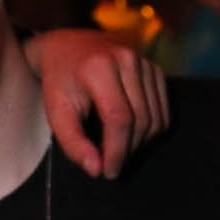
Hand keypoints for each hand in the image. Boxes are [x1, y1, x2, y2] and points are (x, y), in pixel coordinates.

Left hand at [25, 29, 168, 178]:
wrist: (67, 47)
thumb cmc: (59, 83)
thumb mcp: (56, 113)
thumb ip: (73, 143)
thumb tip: (96, 169)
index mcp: (99, 68)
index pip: (119, 118)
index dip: (117, 151)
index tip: (108, 172)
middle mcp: (127, 60)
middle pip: (141, 120)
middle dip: (128, 150)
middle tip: (112, 166)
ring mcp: (145, 61)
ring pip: (156, 117)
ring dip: (141, 143)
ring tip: (120, 151)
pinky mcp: (155, 68)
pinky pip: (163, 108)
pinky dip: (151, 129)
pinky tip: (132, 136)